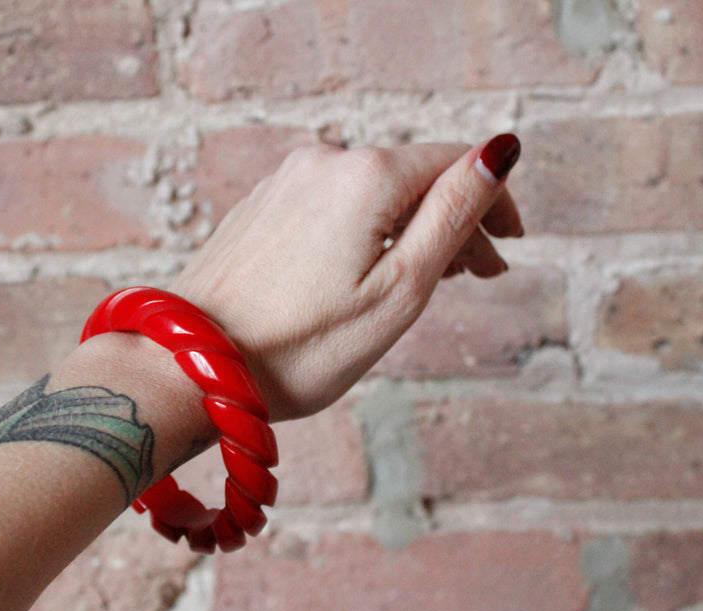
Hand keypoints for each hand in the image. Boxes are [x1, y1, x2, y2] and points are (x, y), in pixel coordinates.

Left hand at [171, 135, 522, 420]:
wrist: (192, 365)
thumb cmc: (300, 345)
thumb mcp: (401, 289)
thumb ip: (453, 215)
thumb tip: (499, 153)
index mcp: (365, 175)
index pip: (454, 163)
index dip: (492, 199)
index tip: (510, 242)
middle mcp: (322, 162)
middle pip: (411, 177)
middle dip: (452, 221)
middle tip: (478, 275)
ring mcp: (284, 182)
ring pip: (370, 193)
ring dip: (407, 228)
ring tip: (426, 279)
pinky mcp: (260, 207)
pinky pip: (330, 205)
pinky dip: (362, 231)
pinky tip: (365, 270)